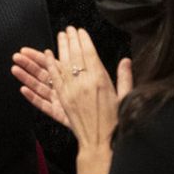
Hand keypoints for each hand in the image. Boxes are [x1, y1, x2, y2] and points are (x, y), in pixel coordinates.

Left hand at [13, 28, 131, 173]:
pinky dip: (49, 67)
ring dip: (58, 50)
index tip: (79, 31)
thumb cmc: (116, 121)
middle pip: (74, 56)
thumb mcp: (125, 98)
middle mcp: (83, 83)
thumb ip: (125, 77)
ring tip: (59, 37)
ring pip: (61, 65)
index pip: (89, 54)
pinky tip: (47, 56)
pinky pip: (54, 80)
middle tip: (67, 30)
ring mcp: (71, 92)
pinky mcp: (63, 101)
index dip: (84, 41)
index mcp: (100, 80)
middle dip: (71, 41)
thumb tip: (126, 60)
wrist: (102, 143)